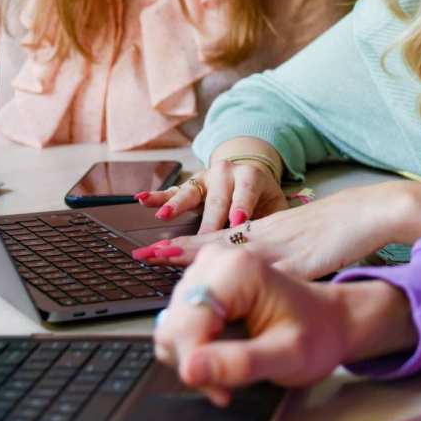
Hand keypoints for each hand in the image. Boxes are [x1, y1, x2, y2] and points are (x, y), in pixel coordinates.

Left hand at [134, 182, 412, 277]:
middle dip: (177, 250)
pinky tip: (226, 293)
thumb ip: (273, 250)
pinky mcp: (299, 261)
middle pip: (213, 242)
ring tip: (164, 258)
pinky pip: (264, 273)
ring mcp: (280, 246)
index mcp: (263, 231)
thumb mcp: (296, 236)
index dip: (183, 246)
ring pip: (231, 252)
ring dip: (197, 257)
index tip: (151, 249)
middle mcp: (265, 235)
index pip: (215, 237)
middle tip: (143, 254)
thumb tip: (251, 266)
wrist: (365, 211)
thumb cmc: (335, 227)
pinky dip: (242, 282)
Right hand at [136, 146, 287, 233]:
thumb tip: (279, 247)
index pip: (246, 191)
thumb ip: (275, 222)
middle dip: (209, 219)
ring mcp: (205, 179)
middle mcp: (226, 174)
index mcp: (251, 177)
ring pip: (191, 192)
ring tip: (163, 216)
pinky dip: (157, 196)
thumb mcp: (276, 207)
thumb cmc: (265, 199)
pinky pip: (172, 191)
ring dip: (176, 205)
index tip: (238, 220)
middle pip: (217, 198)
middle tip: (204, 236)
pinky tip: (141, 199)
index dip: (242, 206)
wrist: (253, 174)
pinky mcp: (190, 186)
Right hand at [154, 247, 416, 405]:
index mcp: (237, 269)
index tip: (221, 390)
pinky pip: (178, 324)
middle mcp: (216, 261)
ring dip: (195, 358)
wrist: (330, 320)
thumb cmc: (316, 333)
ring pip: (172, 327)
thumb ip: (239, 363)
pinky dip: (194, 349)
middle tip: (229, 384)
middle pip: (175, 325)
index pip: (186, 324)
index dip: (195, 364)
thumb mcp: (287, 356)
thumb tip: (190, 369)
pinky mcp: (203, 283)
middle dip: (196, 362)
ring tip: (231, 369)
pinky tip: (222, 355)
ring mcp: (207, 269)